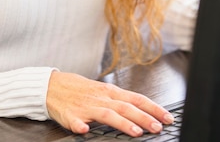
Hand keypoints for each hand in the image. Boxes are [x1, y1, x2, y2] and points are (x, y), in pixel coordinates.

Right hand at [45, 71, 173, 136]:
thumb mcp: (103, 92)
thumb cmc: (80, 90)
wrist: (52, 86)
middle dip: (144, 118)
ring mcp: (86, 106)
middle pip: (126, 107)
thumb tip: (143, 112)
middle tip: (158, 127)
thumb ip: (120, 101)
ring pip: (107, 114)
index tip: (167, 117)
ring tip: (135, 132)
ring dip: (122, 123)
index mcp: (110, 93)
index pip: (137, 99)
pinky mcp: (70, 115)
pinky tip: (84, 130)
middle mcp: (101, 98)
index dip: (153, 108)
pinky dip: (80, 125)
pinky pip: (75, 121)